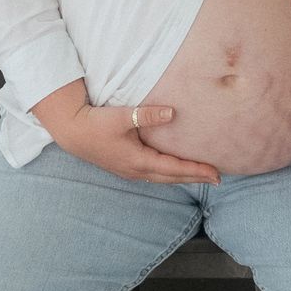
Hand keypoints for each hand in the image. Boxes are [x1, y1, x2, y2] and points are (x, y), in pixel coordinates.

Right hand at [31, 77, 221, 182]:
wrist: (72, 132)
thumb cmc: (96, 124)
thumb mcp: (123, 117)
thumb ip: (148, 115)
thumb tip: (172, 113)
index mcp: (138, 161)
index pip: (174, 168)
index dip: (196, 171)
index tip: (216, 173)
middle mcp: (136, 171)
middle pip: (172, 178)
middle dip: (195, 177)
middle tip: (218, 178)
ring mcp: (130, 172)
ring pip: (163, 178)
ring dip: (183, 176)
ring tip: (201, 175)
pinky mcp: (126, 167)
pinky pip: (154, 175)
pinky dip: (170, 174)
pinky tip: (175, 170)